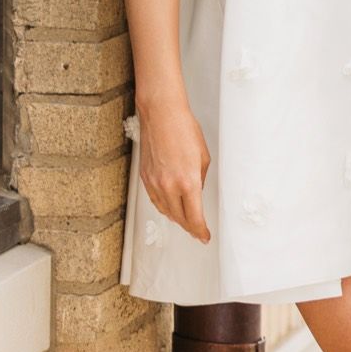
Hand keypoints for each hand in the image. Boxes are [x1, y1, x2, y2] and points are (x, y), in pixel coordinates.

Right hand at [136, 95, 212, 242]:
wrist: (161, 115)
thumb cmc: (183, 130)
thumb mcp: (203, 158)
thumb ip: (200, 180)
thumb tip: (196, 194)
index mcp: (188, 182)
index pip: (194, 217)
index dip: (200, 231)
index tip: (204, 236)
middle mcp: (169, 186)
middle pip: (180, 218)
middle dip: (190, 227)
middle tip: (198, 232)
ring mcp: (154, 183)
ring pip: (166, 211)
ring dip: (177, 219)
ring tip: (186, 222)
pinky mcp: (145, 177)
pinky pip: (155, 200)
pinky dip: (165, 207)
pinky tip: (170, 208)